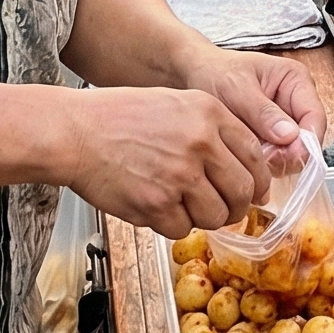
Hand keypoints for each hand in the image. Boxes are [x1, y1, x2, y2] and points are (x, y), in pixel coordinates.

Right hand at [55, 85, 272, 235]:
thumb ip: (215, 130)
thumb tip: (248, 170)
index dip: (258, 180)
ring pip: (216, 216)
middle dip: (237, 207)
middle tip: (224, 209)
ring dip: (203, 217)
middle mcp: (200, 143)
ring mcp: (179, 175)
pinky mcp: (156, 204)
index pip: (255, 156)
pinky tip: (156, 205)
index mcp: (209, 113)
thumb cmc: (121, 117)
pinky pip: (182, 229)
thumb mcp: (177, 103)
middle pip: (242, 191)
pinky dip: (173, 224)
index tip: (254, 192)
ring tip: (182, 204)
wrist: (75, 132)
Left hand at [177, 44, 325, 169]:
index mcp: (297, 81)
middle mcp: (297, 103)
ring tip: (247, 154)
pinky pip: (277, 158)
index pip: (315, 118)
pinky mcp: (273, 138)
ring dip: (274, 160)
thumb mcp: (237, 88)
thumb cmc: (215, 73)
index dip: (306, 142)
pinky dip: (264, 162)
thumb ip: (263, 112)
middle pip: (307, 140)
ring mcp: (286, 122)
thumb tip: (290, 136)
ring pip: (293, 153)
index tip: (282, 156)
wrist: (195, 75)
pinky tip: (244, 156)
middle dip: (287, 154)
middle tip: (260, 159)